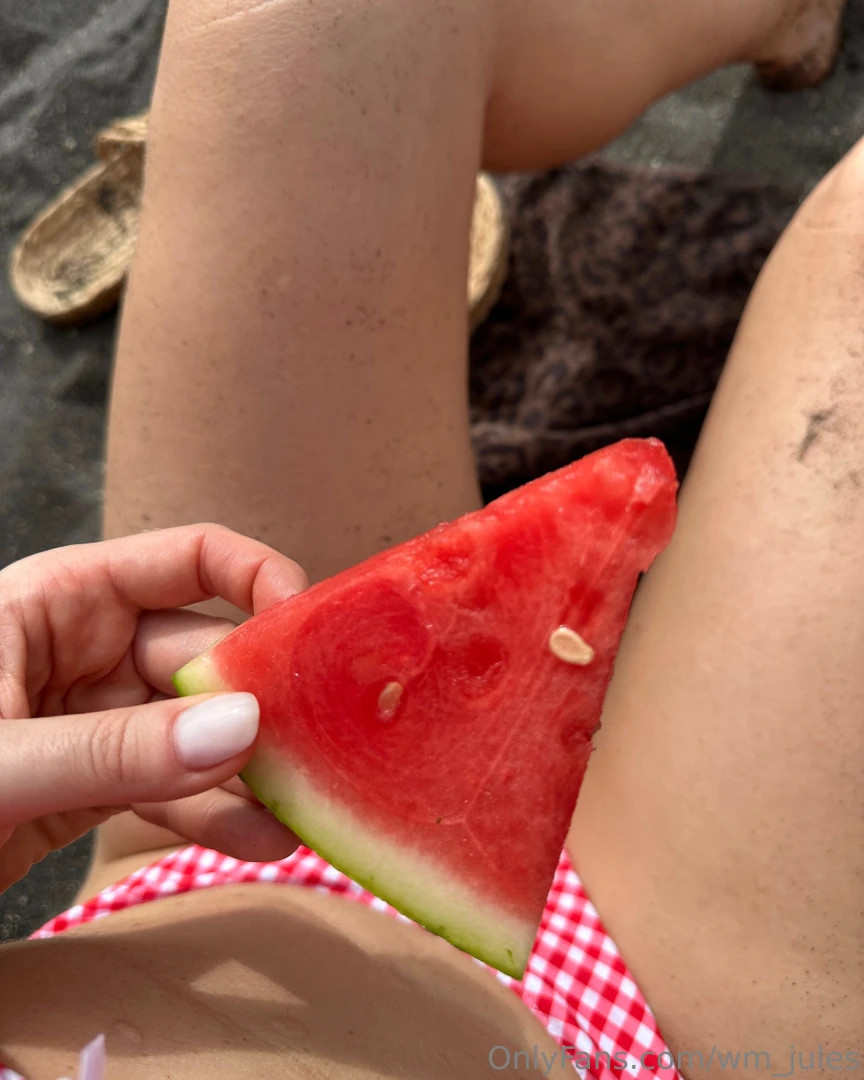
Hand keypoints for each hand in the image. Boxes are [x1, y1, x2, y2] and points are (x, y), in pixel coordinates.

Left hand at [0, 524, 307, 893]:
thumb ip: (113, 748)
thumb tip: (240, 728)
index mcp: (63, 600)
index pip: (190, 560)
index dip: (260, 581)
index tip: (313, 633)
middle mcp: (90, 650)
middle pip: (207, 654)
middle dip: (264, 699)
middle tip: (324, 749)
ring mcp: (95, 719)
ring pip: (198, 730)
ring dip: (251, 771)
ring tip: (306, 812)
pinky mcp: (91, 783)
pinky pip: (170, 787)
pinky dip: (213, 814)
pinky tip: (261, 839)